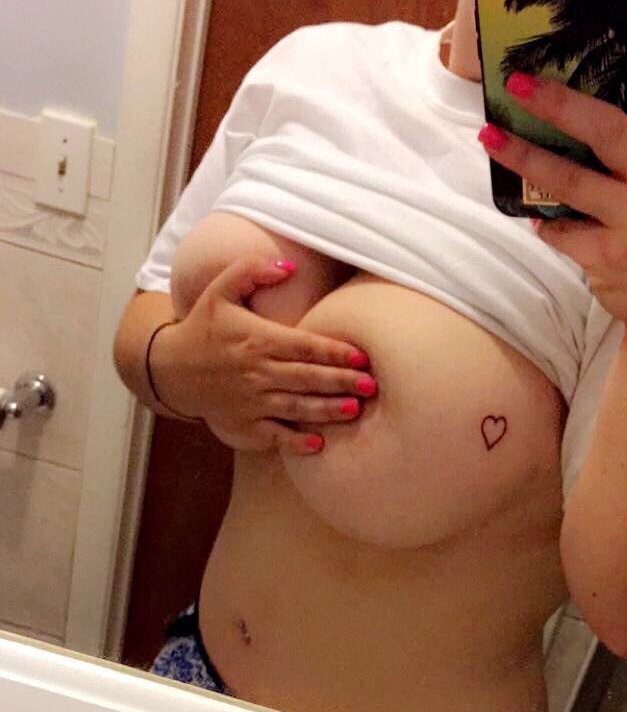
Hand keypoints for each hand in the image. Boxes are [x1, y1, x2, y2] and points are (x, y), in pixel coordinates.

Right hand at [150, 256, 375, 453]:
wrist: (169, 370)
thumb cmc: (202, 328)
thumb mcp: (219, 291)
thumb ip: (251, 271)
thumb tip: (289, 267)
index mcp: (258, 340)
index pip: (305, 346)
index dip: (336, 351)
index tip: (363, 356)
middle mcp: (257, 373)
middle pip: (308, 378)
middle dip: (342, 382)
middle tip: (372, 386)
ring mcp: (251, 402)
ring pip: (297, 408)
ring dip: (327, 411)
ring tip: (355, 411)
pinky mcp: (244, 425)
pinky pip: (275, 436)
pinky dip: (296, 442)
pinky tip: (319, 444)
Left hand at [478, 0, 626, 339]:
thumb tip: (572, 115)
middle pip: (604, 128)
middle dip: (556, 103)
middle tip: (517, 84)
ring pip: (568, 180)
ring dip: (524, 158)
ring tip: (491, 139)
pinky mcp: (610, 255)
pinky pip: (560, 231)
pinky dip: (546, 226)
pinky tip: (544, 225)